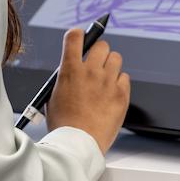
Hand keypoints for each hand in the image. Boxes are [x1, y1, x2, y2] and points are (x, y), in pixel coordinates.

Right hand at [45, 27, 129, 153]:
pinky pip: (125, 77)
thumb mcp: (54, 95)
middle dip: (98, 52)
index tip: (80, 38)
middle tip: (96, 64)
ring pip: (116, 58)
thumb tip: (72, 68)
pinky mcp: (121, 93)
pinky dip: (119, 83)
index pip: (75, 36)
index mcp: (70, 69)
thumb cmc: (64, 124)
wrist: (78, 144)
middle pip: (101, 45)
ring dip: (111, 65)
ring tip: (105, 80)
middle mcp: (90, 71)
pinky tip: (111, 94)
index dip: (78, 35)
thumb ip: (65, 77)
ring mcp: (108, 81)